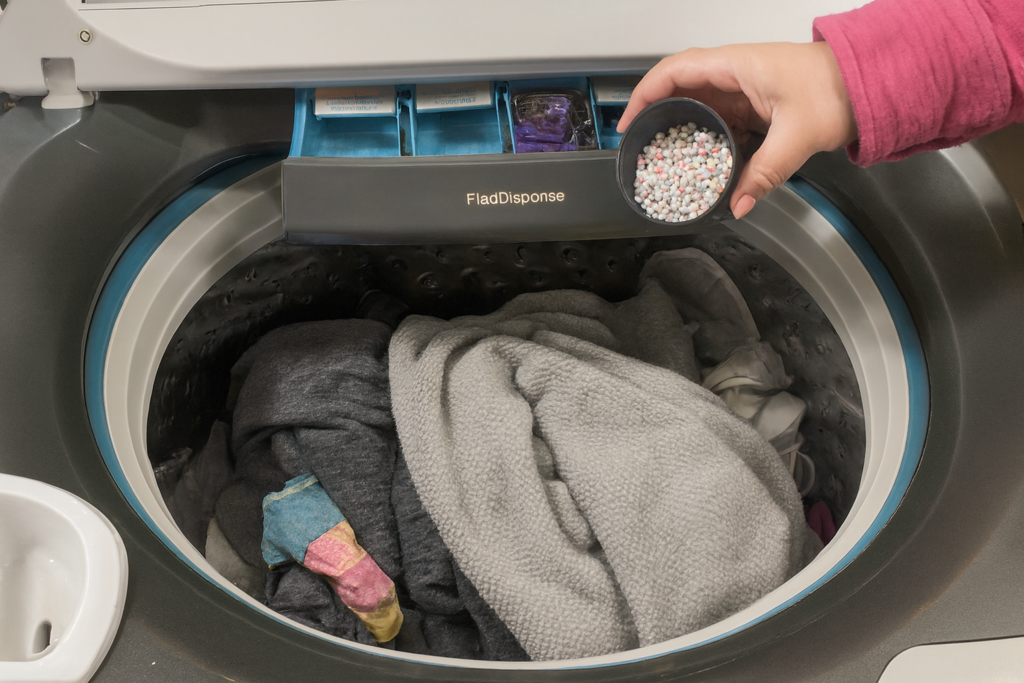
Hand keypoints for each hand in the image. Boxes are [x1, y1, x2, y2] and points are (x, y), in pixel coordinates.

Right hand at [617, 42, 856, 218]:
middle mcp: (735, 74)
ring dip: (682, 131)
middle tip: (641, 146)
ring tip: (666, 159)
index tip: (629, 121)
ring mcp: (745, 89)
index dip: (645, 94)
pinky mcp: (756, 105)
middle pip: (681, 90)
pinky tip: (704, 162)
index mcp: (737, 66)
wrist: (871, 83)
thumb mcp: (797, 135)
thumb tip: (737, 204)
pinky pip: (721, 121)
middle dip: (657, 116)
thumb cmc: (839, 89)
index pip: (675, 71)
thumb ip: (764, 173)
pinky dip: (708, 140)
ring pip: (700, 107)